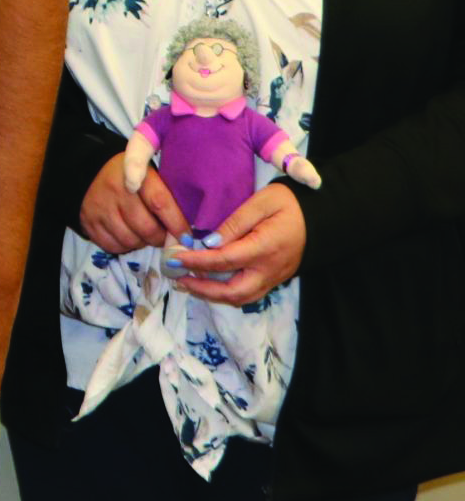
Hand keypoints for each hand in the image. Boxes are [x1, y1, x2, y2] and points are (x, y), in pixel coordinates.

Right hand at [79, 151, 189, 254]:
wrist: (89, 172)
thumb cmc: (131, 176)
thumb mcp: (150, 175)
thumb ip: (167, 197)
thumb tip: (185, 232)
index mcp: (136, 176)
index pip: (160, 203)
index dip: (176, 224)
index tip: (187, 238)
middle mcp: (116, 192)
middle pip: (146, 227)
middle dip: (161, 239)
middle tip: (165, 238)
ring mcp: (100, 209)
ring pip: (130, 240)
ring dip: (142, 243)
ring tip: (145, 235)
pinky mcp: (89, 223)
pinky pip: (113, 246)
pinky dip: (125, 246)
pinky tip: (128, 236)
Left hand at [171, 182, 305, 304]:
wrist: (324, 216)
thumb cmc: (291, 203)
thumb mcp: (262, 202)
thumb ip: (234, 222)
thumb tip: (209, 243)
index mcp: (266, 248)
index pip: (224, 261)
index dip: (197, 262)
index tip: (175, 259)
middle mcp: (270, 269)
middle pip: (233, 292)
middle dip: (202, 289)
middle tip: (177, 278)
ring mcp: (275, 277)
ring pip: (241, 298)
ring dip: (212, 295)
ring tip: (188, 283)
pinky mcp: (276, 279)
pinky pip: (249, 293)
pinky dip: (226, 293)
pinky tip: (210, 283)